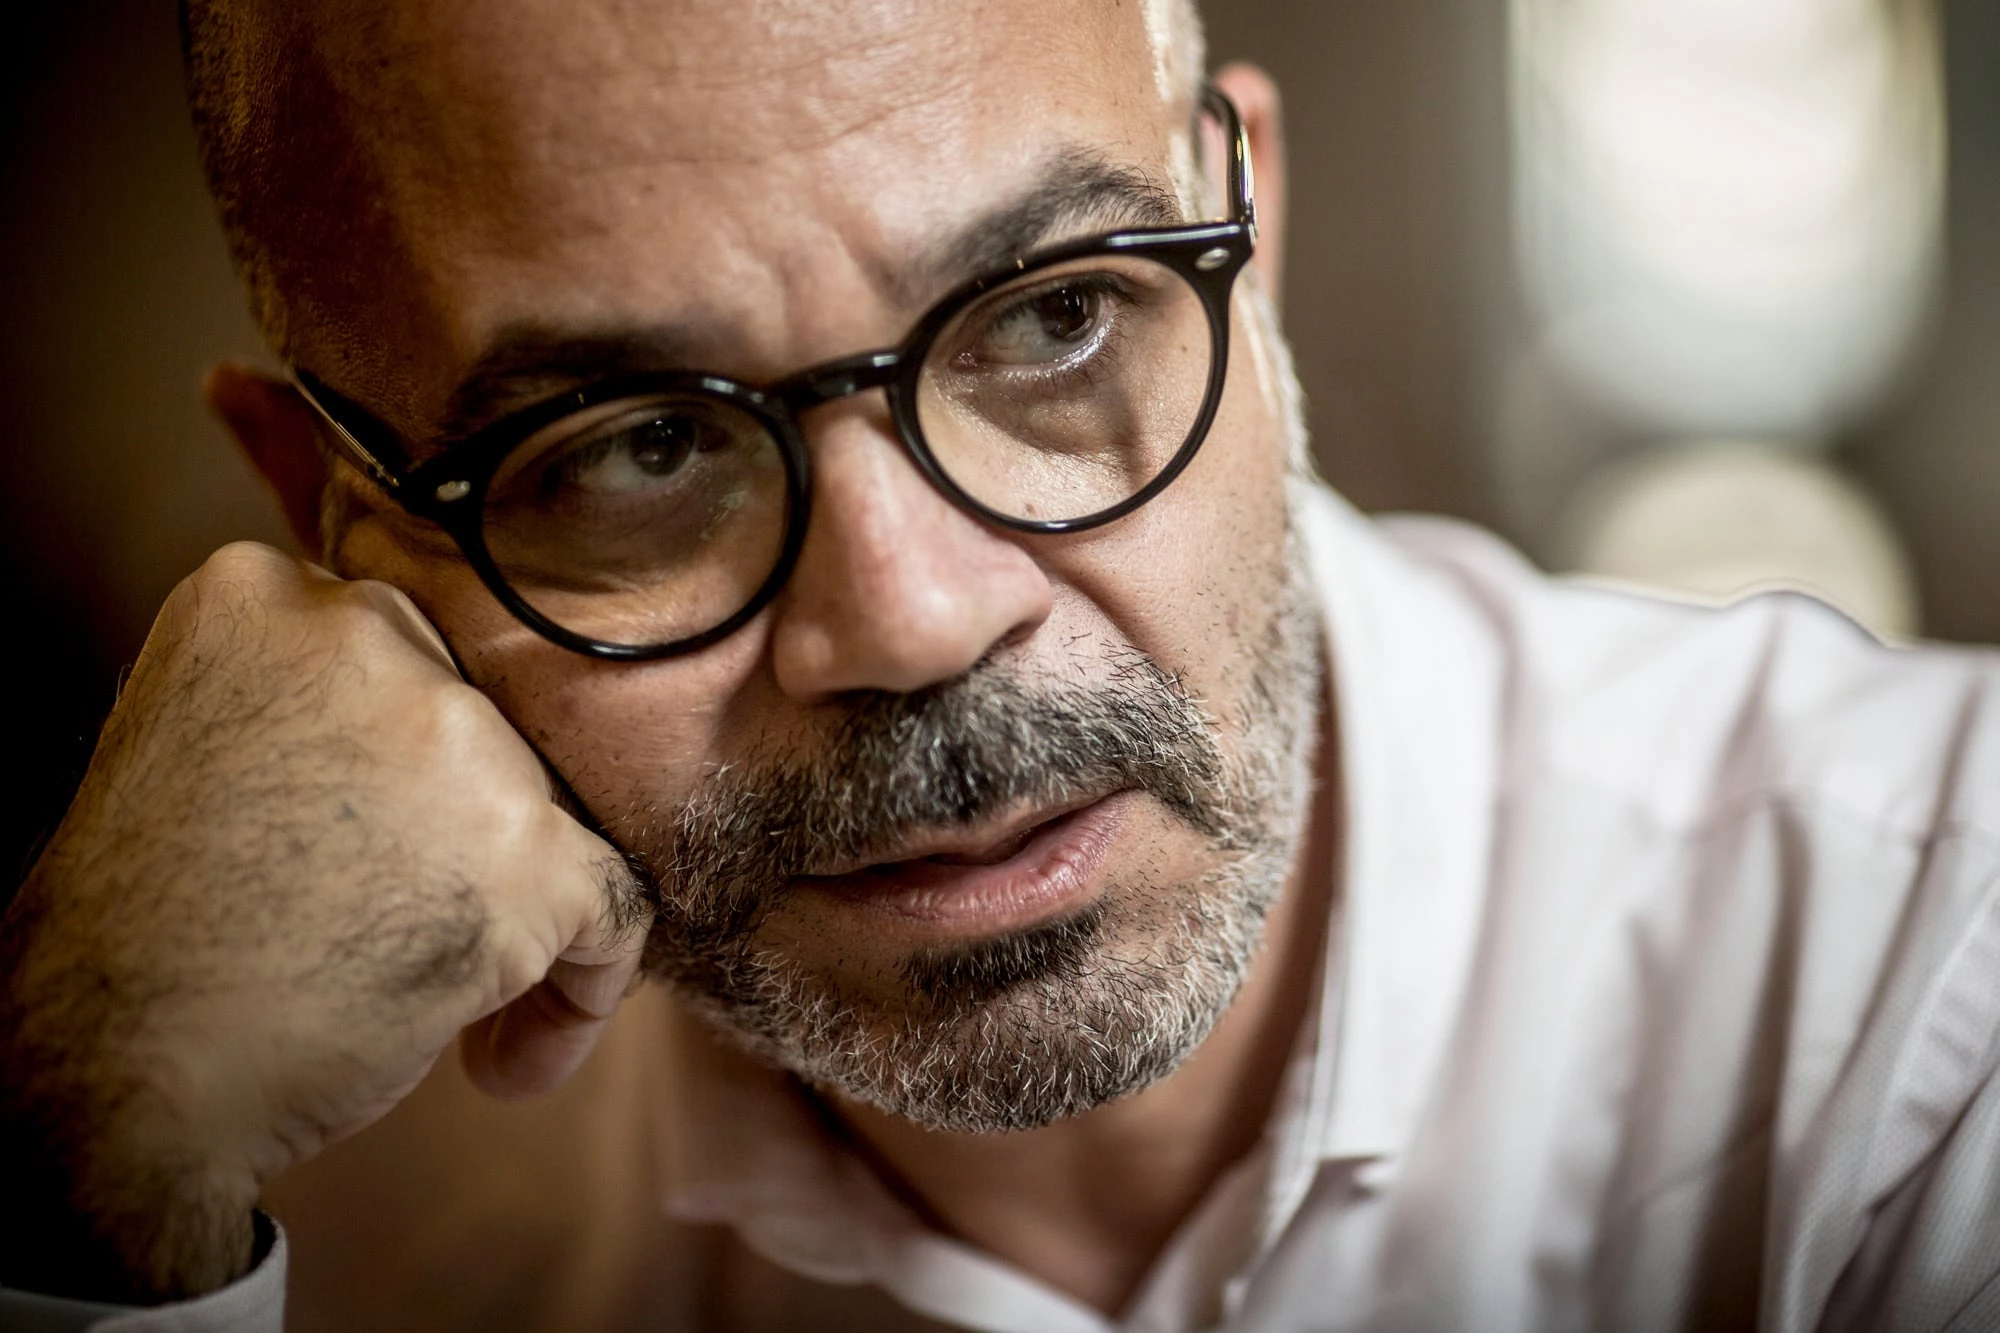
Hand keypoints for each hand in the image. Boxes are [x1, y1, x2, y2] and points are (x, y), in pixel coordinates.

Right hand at [0, 543, 648, 1302]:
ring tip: (427, 991)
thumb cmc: (142, 935)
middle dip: (465, 828)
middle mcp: (369, 634)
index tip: (374, 841)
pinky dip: (581, 983)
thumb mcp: (193, 741)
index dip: (405, 765)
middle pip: (486, 725)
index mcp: (265, 595)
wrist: (117, 1072)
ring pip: (550, 811)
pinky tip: (509, 1049)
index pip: (406, 656)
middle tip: (394, 918)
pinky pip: (613, 906)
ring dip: (516, 908)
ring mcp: (459, 739)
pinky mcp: (529, 848)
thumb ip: (311, 706)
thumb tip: (448, 737)